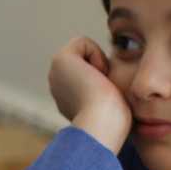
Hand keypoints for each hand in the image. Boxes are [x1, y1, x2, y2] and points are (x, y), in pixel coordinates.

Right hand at [48, 36, 130, 153]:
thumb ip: (107, 93)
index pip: (90, 70)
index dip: (103, 77)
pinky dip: (95, 56)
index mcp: (66, 95)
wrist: (101, 127)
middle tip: (103, 91)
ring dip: (98, 65)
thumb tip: (115, 87)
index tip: (104, 97)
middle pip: (88, 59)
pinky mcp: (59, 60)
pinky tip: (95, 76)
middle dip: (99, 69)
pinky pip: (83, 43)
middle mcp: (57, 82)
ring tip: (98, 85)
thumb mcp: (111, 106)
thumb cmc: (113, 122)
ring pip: (85, 51)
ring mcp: (55, 72)